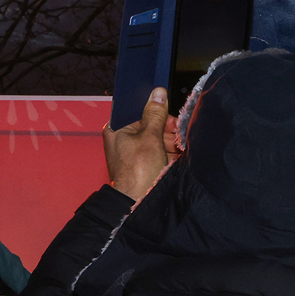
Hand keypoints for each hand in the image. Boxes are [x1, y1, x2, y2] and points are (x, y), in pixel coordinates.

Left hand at [105, 87, 174, 201]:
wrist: (139, 202)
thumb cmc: (139, 170)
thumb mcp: (150, 138)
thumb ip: (155, 115)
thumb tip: (158, 93)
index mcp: (117, 129)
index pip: (137, 111)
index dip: (155, 112)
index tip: (170, 116)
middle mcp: (123, 139)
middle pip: (151, 125)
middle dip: (167, 131)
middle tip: (177, 136)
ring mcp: (134, 152)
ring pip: (158, 139)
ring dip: (171, 143)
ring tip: (177, 150)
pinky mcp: (145, 163)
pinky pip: (160, 152)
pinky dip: (170, 154)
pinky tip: (177, 157)